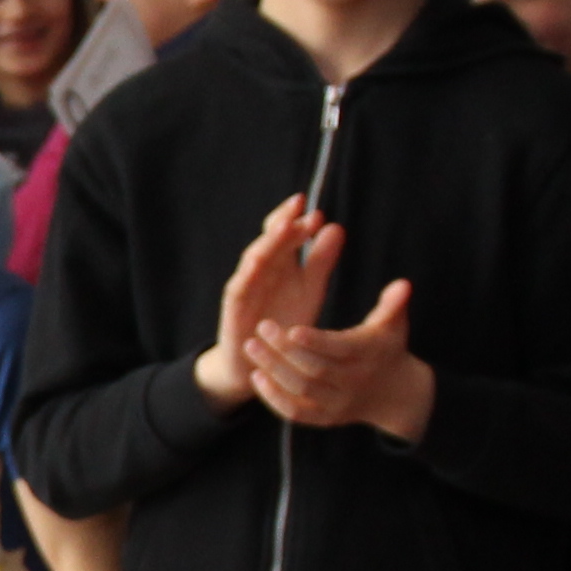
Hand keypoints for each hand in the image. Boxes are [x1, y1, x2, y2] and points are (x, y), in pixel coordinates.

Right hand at [190, 197, 332, 413]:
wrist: (261, 365)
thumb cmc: (286, 325)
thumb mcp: (310, 291)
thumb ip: (321, 261)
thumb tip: (336, 227)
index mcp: (280, 264)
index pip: (285, 234)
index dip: (298, 220)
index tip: (317, 213)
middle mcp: (261, 271)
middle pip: (269, 240)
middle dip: (284, 221)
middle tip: (300, 205)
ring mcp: (245, 288)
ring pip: (254, 258)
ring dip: (268, 242)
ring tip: (284, 227)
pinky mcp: (235, 309)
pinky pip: (239, 288)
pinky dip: (248, 273)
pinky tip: (259, 259)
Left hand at [244, 276, 431, 439]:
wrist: (392, 394)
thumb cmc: (385, 348)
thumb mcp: (393, 325)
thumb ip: (393, 304)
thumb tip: (403, 284)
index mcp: (368, 356)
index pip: (338, 350)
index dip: (314, 342)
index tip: (290, 328)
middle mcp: (353, 383)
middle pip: (314, 370)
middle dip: (285, 350)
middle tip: (261, 327)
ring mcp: (338, 404)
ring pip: (301, 390)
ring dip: (273, 370)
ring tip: (251, 347)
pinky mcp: (324, 419)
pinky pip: (296, 412)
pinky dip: (274, 398)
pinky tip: (256, 376)